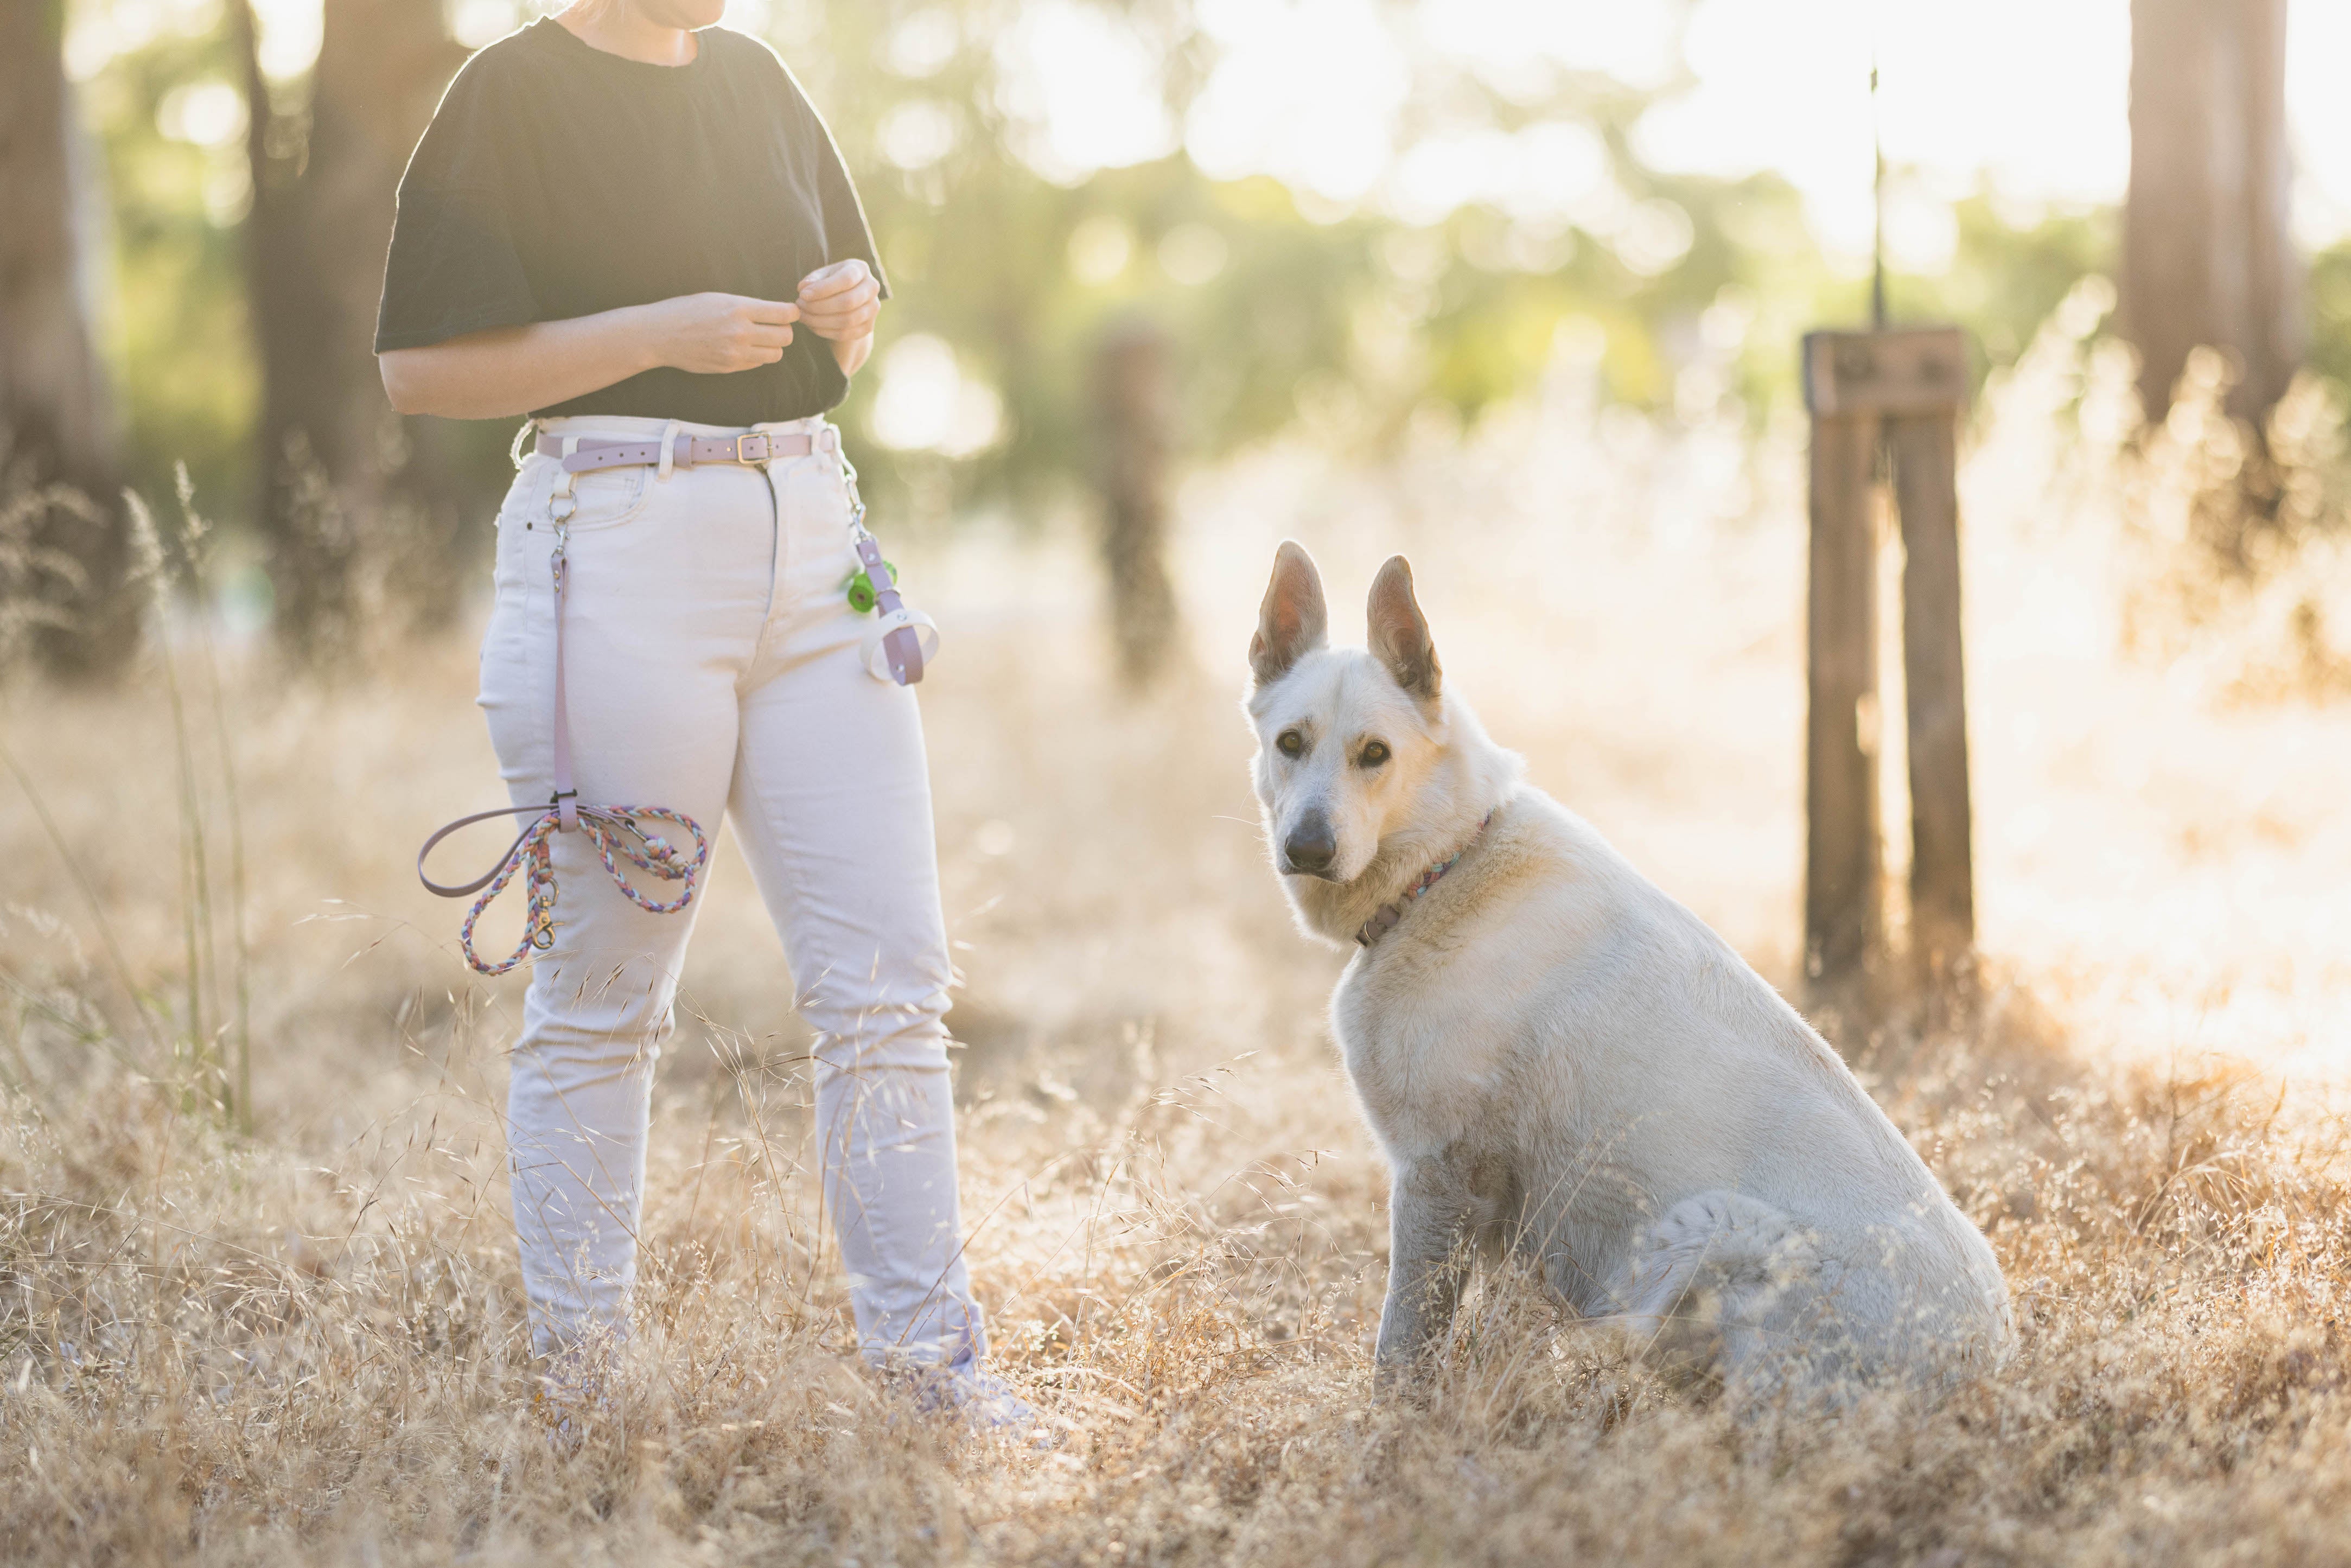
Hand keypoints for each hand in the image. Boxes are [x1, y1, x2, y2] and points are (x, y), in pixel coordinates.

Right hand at [640, 292, 798, 374]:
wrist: (659, 335)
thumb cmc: (687, 310)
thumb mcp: (719, 298)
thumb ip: (747, 306)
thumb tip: (776, 313)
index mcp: (739, 308)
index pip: (784, 314)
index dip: (792, 313)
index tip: (788, 312)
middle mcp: (740, 332)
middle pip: (786, 337)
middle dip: (784, 330)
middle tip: (775, 326)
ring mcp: (735, 353)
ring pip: (776, 354)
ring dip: (773, 346)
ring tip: (760, 338)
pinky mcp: (730, 367)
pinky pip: (757, 364)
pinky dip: (757, 356)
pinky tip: (744, 347)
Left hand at [796, 259, 881, 342]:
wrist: (847, 300)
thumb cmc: (831, 282)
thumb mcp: (822, 275)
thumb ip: (812, 280)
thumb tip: (803, 288)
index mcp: (860, 269)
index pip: (846, 279)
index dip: (823, 289)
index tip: (802, 294)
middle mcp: (872, 287)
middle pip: (848, 302)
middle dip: (819, 306)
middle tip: (800, 306)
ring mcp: (873, 309)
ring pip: (847, 320)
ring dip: (820, 321)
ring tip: (802, 316)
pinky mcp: (867, 327)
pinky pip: (845, 334)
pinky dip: (825, 331)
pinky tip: (811, 325)